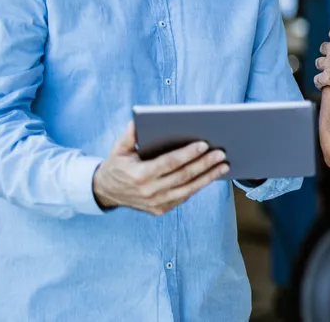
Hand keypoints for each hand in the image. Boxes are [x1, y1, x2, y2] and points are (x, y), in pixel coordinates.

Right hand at [92, 122, 228, 215]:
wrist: (105, 192)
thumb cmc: (117, 165)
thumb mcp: (118, 149)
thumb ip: (129, 135)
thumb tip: (138, 119)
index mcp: (139, 175)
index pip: (169, 163)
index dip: (187, 154)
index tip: (204, 144)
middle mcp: (149, 191)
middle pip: (183, 176)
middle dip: (204, 164)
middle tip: (221, 153)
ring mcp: (155, 203)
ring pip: (188, 189)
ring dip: (208, 177)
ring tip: (223, 165)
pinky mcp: (160, 210)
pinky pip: (183, 197)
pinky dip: (198, 186)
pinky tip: (211, 175)